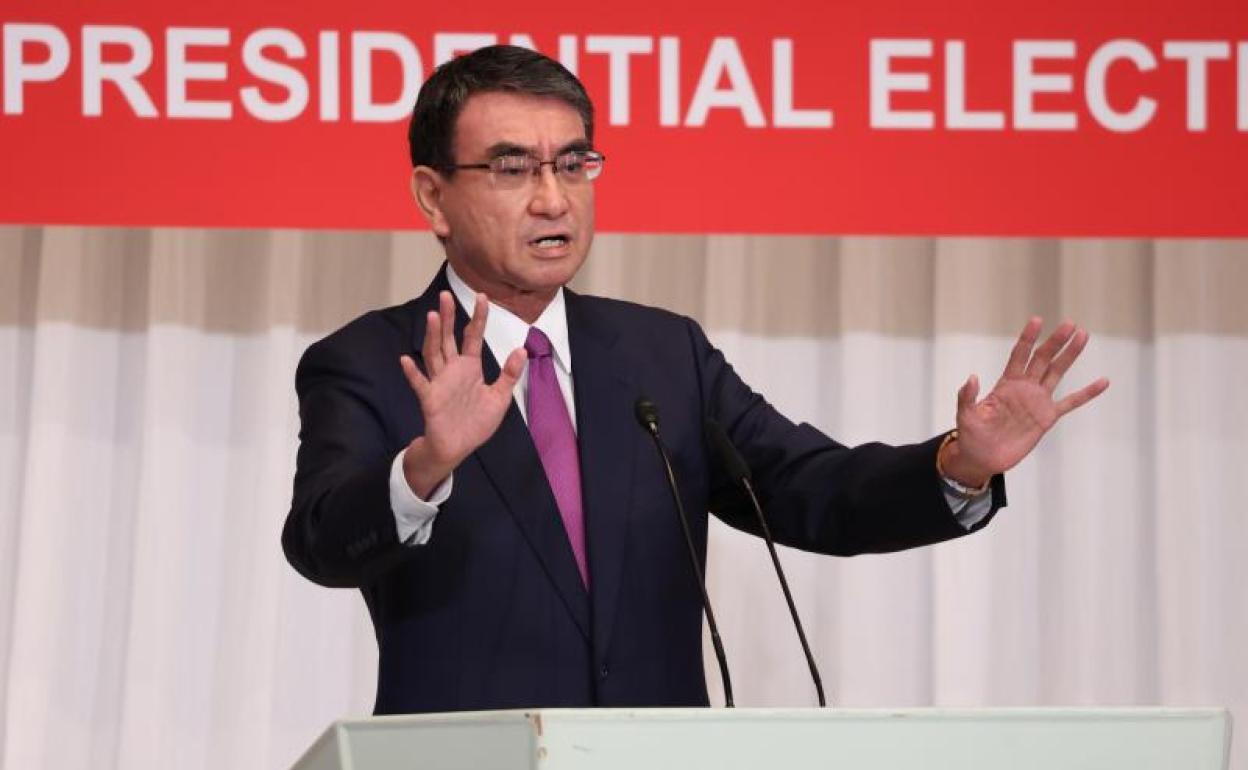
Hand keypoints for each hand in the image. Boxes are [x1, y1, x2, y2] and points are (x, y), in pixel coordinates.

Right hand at [398, 291, 525, 497]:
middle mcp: (452, 370)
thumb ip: (509, 375)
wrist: (458, 447)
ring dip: (431, 336)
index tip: (482, 297)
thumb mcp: (500, 398)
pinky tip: (406, 360)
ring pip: (433, 354)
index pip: (473, 336)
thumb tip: (521, 350)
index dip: (478, 317)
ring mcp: (439, 382)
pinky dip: (413, 373)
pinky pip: (420, 384)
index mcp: (470, 367)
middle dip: (447, 318)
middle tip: (445, 295)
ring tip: (431, 316)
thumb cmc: (476, 422)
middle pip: (447, 338)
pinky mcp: (430, 399)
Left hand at [939, 317, 1109, 486]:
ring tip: (1083, 335)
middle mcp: (1024, 388)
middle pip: (1043, 359)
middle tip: (1070, 324)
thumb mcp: (965, 415)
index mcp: (1005, 384)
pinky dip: (1087, 393)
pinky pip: (1071, 403)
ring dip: (1070, 355)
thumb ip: (967, 397)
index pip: (1019, 355)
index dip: (1028, 338)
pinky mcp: (1047, 418)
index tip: (1037, 320)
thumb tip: (972, 377)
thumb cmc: (971, 435)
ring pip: (1057, 373)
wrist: (983, 458)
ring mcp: (1037, 401)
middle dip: (1055, 341)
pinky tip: (1103, 381)